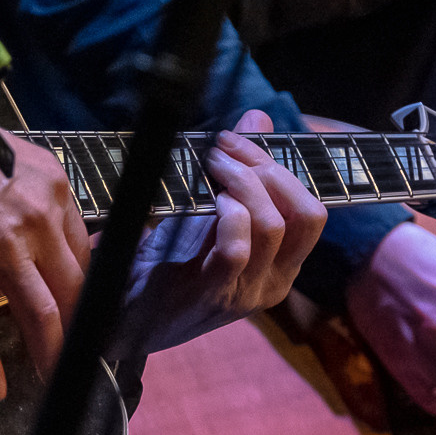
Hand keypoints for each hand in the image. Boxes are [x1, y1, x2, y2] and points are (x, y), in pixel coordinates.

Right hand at [0, 127, 89, 401]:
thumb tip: (48, 243)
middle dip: (81, 333)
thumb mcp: (10, 161)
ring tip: (51, 381)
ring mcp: (2, 241)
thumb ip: (35, 198)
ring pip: (42, 312)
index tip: (85, 319)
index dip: (86, 293)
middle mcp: (37, 216)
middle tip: (81, 362)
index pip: (85, 254)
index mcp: (53, 189)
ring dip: (50, 354)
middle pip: (74, 290)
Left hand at [123, 111, 327, 353]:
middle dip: (265, 168)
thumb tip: (258, 117)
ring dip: (243, 183)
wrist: (123, 317)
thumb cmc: (169, 262)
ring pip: (272, 226)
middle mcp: (273, 283)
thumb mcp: (211, 213)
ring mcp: (245, 294)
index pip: (312, 212)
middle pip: (304, 214)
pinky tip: (208, 201)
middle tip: (222, 147)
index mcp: (282, 265)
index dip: (281, 168)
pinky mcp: (211, 295)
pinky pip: (236, 250)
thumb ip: (240, 171)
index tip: (239, 139)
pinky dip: (227, 216)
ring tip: (210, 165)